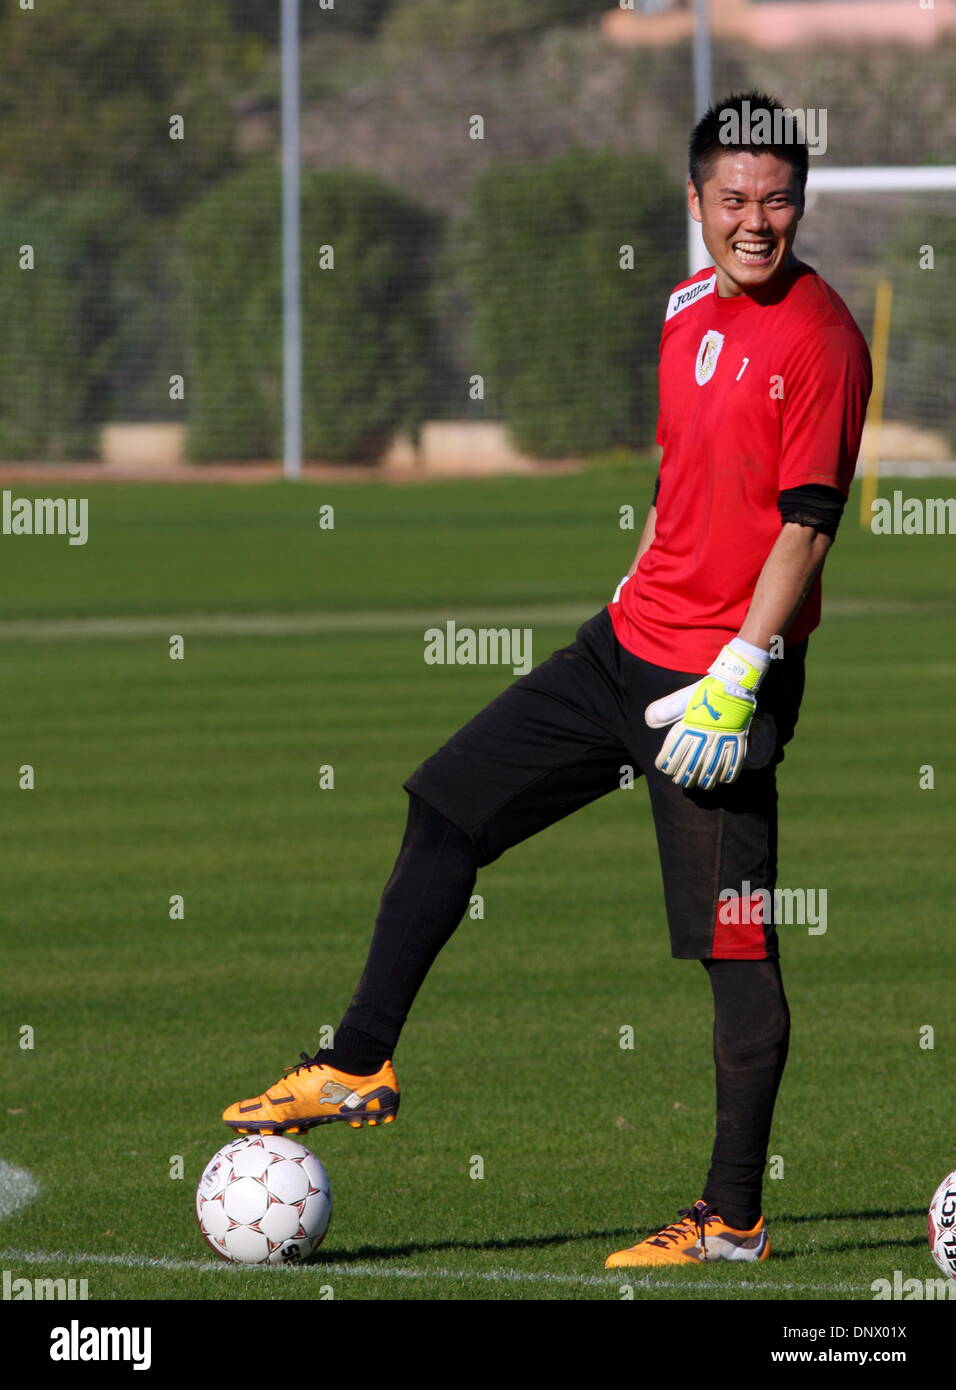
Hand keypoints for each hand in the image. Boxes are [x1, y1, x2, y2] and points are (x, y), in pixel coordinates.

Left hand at [645, 642, 769, 789]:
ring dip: (705, 780)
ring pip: (712, 769)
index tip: (663, 767)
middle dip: (684, 777)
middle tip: (680, 781)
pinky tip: (722, 779)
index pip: (673, 754)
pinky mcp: (738, 740)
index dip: (666, 764)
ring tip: (701, 785)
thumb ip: (665, 710)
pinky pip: (734, 763)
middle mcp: (706, 737)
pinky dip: (727, 774)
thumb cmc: (706, 691)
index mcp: (690, 728)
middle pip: (692, 766)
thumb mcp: (681, 698)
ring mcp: (723, 740)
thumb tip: (648, 720)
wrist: (733, 683)